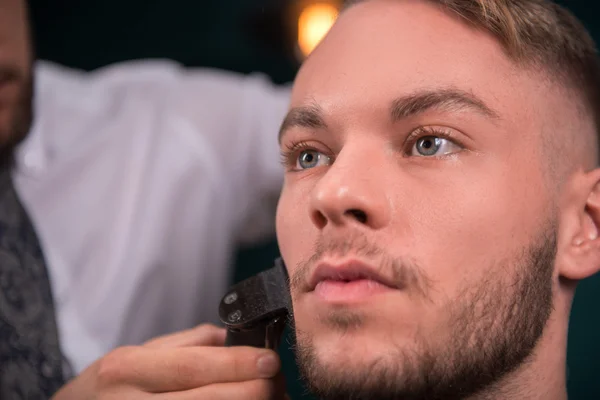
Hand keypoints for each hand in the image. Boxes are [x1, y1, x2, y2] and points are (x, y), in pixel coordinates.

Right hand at [52, 324, 285, 398]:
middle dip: (253, 392)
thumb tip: (232, 339)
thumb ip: (185, 345)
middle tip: (278, 383)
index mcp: (128, 369)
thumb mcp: (135, 355)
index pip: (193, 367)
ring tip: (271, 399)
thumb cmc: (108, 387)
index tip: (271, 361)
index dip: (237, 365)